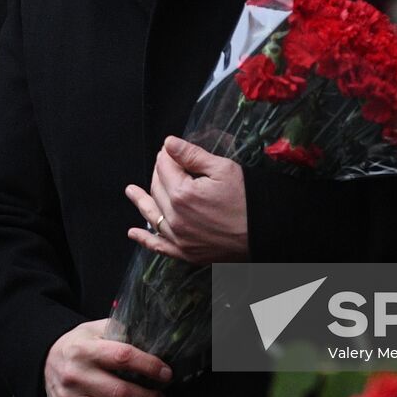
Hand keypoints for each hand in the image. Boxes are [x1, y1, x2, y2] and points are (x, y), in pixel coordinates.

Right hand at [45, 319, 170, 396]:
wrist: (45, 358)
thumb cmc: (77, 343)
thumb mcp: (95, 328)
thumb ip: (120, 332)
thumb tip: (149, 342)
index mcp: (85, 350)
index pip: (123, 358)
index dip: (149, 366)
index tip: (166, 373)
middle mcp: (75, 375)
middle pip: (119, 392)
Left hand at [126, 136, 248, 262]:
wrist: (266, 232)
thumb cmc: (248, 197)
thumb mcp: (223, 168)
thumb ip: (191, 155)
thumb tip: (167, 143)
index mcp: (182, 194)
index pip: (164, 168)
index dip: (166, 155)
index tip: (170, 149)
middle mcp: (175, 218)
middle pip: (157, 189)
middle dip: (159, 173)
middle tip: (165, 163)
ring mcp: (179, 238)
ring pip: (153, 215)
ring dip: (141, 201)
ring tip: (130, 191)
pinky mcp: (186, 253)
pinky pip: (160, 247)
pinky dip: (145, 240)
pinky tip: (134, 233)